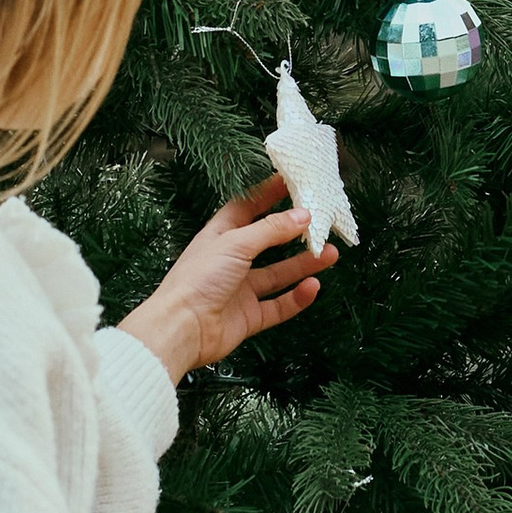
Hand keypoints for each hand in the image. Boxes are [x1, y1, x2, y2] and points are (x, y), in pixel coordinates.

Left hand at [119, 177, 336, 382]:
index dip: (267, 195)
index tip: (292, 183)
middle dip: (293, 232)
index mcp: (219, 237)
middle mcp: (230, 262)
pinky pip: (278, 306)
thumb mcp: (235, 243)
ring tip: (330, 254)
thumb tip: (302, 215)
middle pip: (267, 242)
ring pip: (278, 274)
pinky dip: (297, 298)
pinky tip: (312, 287)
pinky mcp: (248, 317)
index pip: (246, 208)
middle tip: (319, 222)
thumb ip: (271, 229)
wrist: (182, 329)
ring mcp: (239, 290)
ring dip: (303, 265)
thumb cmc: (197, 280)